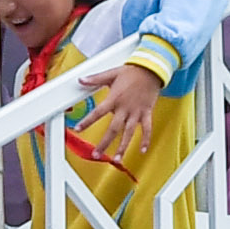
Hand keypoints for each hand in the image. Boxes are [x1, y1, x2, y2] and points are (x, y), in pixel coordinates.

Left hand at [80, 59, 167, 173]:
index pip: (98, 112)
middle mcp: (125, 108)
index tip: (78, 129)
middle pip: (113, 129)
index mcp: (114, 98)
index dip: (87, 121)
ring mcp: (137, 112)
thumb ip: (95, 79)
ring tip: (117, 160)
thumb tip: (81, 80)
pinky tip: (143, 150)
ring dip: (123, 147)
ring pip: (129, 133)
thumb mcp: (111, 73)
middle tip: (96, 154)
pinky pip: (147, 129)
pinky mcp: (147, 113)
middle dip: (104, 143)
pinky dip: (146, 140)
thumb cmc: (131, 71)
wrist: (151, 69)